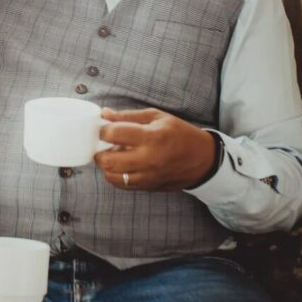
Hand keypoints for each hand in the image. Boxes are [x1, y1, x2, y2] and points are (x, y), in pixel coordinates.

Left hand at [95, 108, 217, 191]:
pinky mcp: (149, 187)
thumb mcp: (157, 117)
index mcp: (151, 137)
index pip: (114, 134)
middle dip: (99, 152)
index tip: (104, 128)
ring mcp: (148, 176)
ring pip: (112, 177)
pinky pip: (123, 185)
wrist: (202, 159)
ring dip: (106, 166)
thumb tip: (104, 114)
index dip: (103, 130)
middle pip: (108, 161)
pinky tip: (121, 166)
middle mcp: (148, 159)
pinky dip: (116, 176)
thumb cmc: (179, 133)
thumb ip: (128, 116)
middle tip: (102, 145)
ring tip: (112, 156)